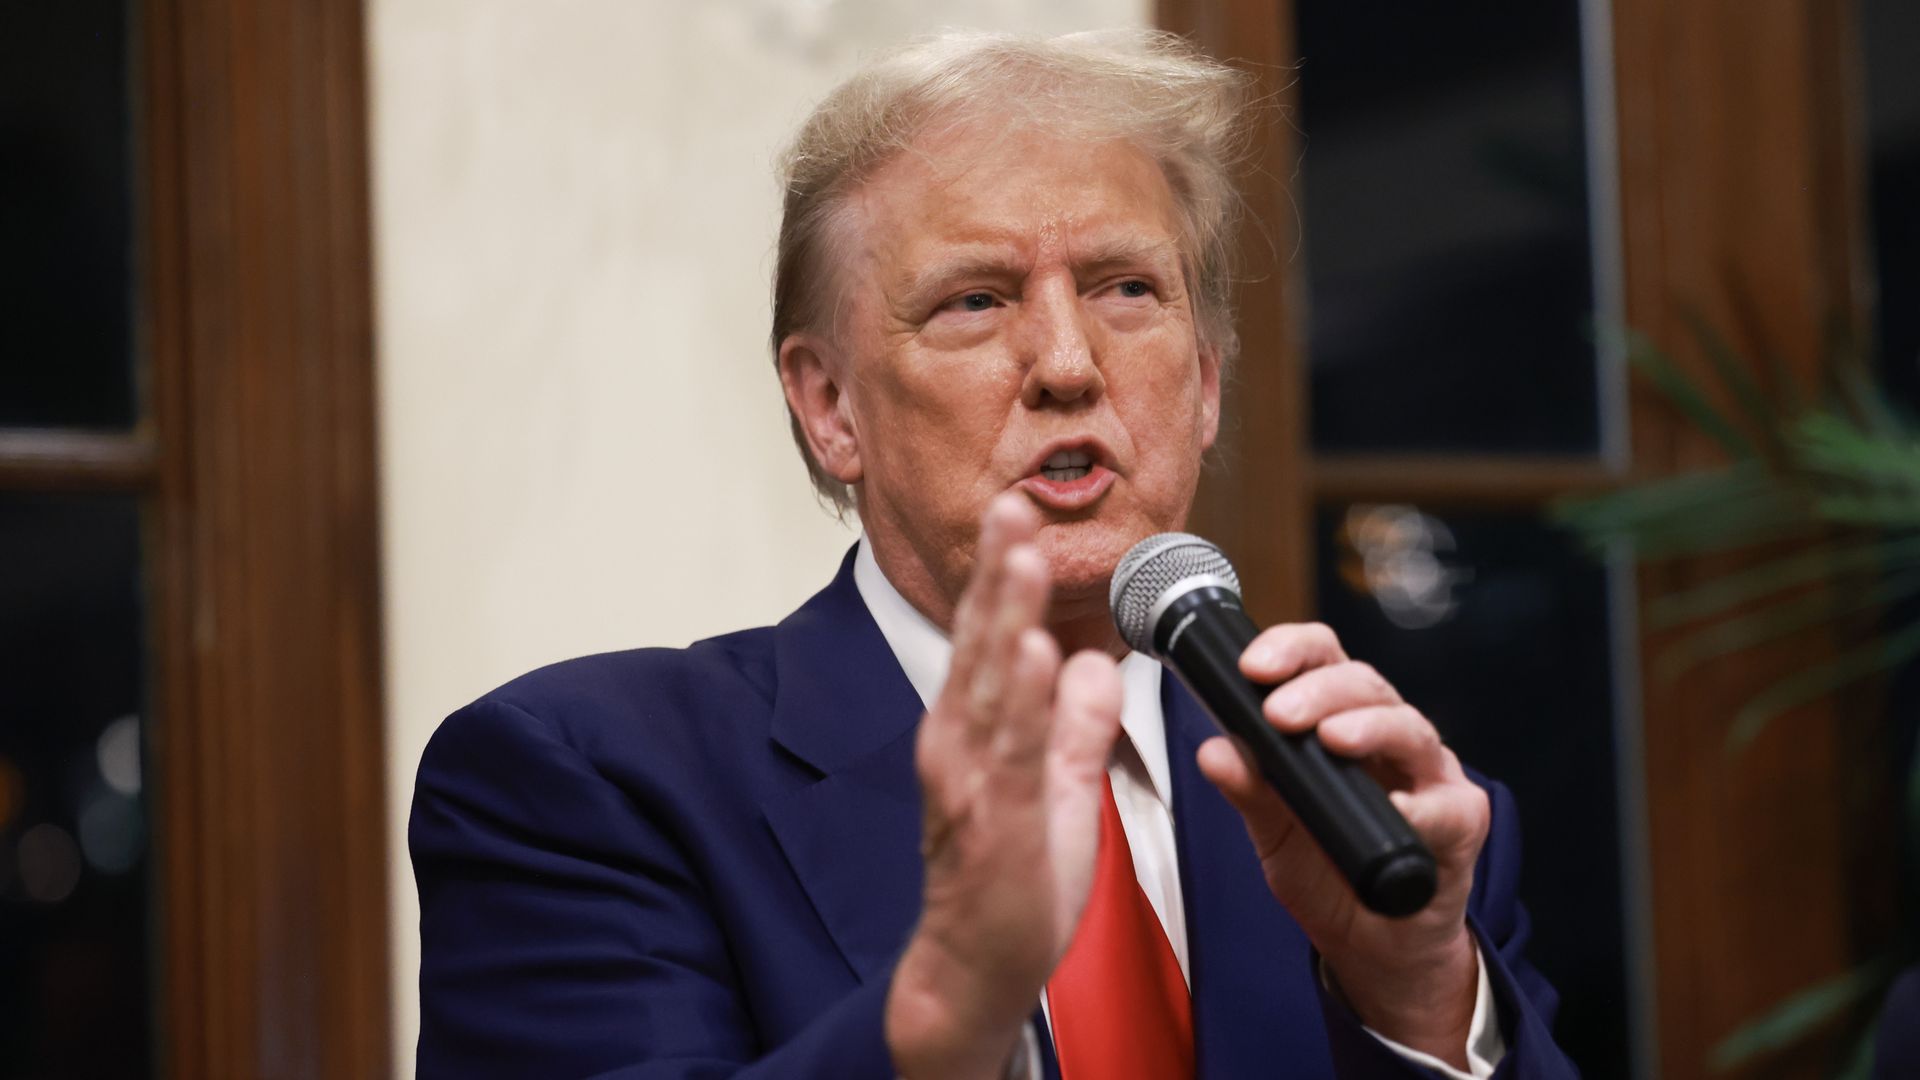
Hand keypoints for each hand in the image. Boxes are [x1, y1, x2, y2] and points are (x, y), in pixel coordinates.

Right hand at [885, 495, 1123, 1079]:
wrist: (975, 968)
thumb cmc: (1012, 882)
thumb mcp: (1057, 788)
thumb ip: (1074, 725)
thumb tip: (1094, 662)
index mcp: (977, 731)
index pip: (989, 639)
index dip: (1001, 575)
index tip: (1016, 513)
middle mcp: (960, 744)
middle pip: (979, 645)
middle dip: (996, 573)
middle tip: (1012, 504)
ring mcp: (968, 780)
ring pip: (990, 686)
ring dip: (1005, 618)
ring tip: (1023, 558)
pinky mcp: (991, 821)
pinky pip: (1010, 752)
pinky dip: (1023, 701)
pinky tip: (1037, 654)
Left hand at [1195, 623, 1487, 1067]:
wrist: (1374, 945)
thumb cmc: (1328, 873)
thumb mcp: (1274, 833)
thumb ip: (1249, 790)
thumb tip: (1214, 750)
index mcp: (1341, 720)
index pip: (1322, 660)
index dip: (1291, 650)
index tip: (1253, 666)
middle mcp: (1388, 736)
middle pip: (1364, 683)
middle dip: (1319, 690)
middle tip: (1280, 713)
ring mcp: (1428, 775)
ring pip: (1409, 728)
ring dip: (1369, 727)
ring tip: (1333, 738)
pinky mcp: (1461, 821)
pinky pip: (1447, 806)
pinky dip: (1422, 806)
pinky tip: (1397, 807)